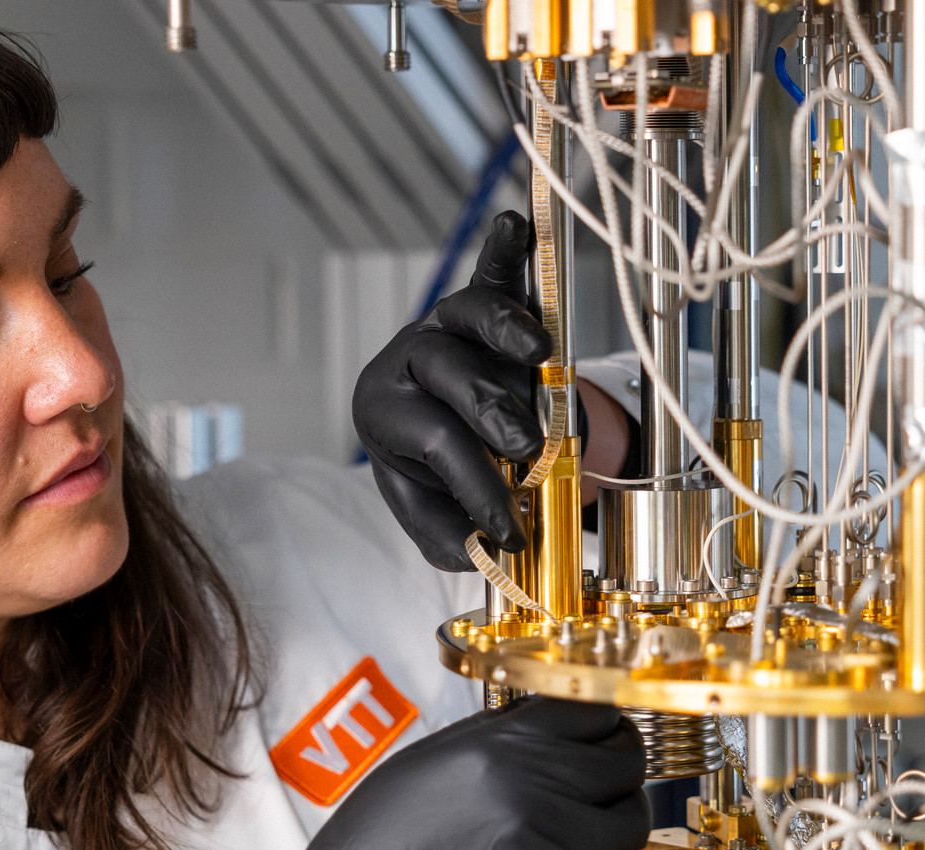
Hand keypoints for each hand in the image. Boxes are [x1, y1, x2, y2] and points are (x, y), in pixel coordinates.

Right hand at [217, 698, 648, 849]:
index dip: (606, 728)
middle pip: (626, 763)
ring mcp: (553, 848)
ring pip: (631, 824)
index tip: (605, 743)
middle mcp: (531, 787)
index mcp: (499, 746)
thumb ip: (500, 741)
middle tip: (596, 799)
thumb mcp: (429, 764)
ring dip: (612, 836)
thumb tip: (555, 731)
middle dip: (616, 780)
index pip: (595, 711)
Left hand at [352, 210, 551, 571]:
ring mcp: (445, 323)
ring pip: (468, 315)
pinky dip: (506, 249)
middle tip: (528, 449)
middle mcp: (409, 359)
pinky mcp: (483, 297)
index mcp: (382, 411)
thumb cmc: (442, 475)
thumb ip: (450, 535)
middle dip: (490, 412)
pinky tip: (515, 224)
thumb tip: (481, 549)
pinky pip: (494, 271)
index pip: (431, 441)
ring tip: (541, 354)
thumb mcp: (435, 517)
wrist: (459, 437)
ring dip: (506, 331)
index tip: (512, 530)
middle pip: (446, 373)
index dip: (475, 485)